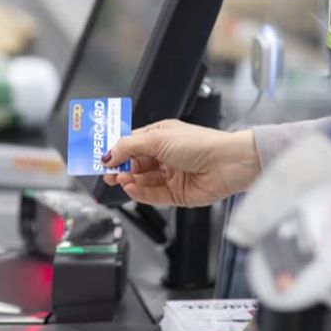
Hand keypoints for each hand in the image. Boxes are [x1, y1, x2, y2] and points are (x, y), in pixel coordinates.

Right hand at [101, 120, 258, 206]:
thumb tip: (109, 153)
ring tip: (120, 179)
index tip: (102, 157)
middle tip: (107, 172)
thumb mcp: (158, 139)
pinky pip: (153, 194)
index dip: (117, 150)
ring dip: (129, 180)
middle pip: (135, 163)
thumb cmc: (201, 144)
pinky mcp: (177, 193)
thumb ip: (129, 147)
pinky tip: (131, 189)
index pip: (132, 143)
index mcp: (161, 136)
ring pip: (142, 180)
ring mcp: (171, 174)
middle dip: (120, 168)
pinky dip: (140, 193)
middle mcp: (166, 155)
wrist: (227, 164)